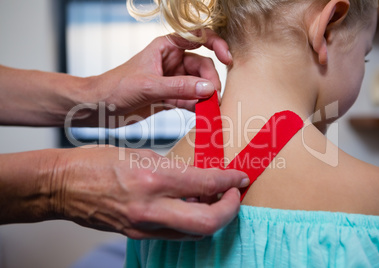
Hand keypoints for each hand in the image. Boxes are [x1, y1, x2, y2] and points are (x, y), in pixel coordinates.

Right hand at [51, 146, 247, 239]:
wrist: (63, 186)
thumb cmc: (97, 163)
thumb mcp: (141, 154)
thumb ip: (174, 169)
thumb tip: (199, 177)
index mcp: (153, 178)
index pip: (206, 184)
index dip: (230, 180)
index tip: (240, 177)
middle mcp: (151, 207)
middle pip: (208, 222)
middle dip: (230, 210)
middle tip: (234, 194)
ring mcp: (144, 226)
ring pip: (194, 233)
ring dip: (213, 217)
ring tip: (216, 199)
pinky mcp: (137, 235)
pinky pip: (175, 234)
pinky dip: (190, 223)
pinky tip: (191, 208)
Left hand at [74, 30, 231, 126]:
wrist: (99, 108)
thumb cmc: (115, 87)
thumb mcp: (148, 85)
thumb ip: (179, 87)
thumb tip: (208, 88)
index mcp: (166, 47)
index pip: (197, 37)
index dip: (216, 44)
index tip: (227, 59)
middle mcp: (172, 61)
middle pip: (202, 66)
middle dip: (210, 80)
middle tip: (213, 97)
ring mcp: (173, 80)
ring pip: (199, 84)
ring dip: (206, 95)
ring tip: (211, 107)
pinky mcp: (171, 97)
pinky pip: (190, 99)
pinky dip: (198, 106)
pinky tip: (202, 113)